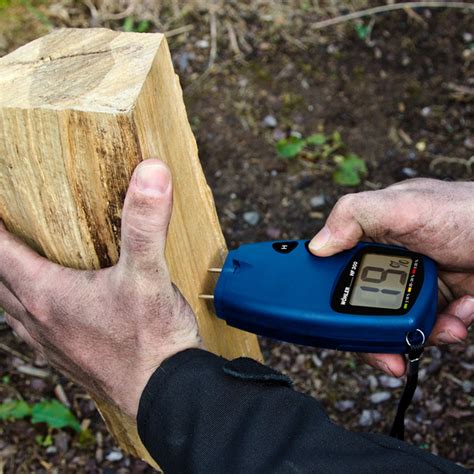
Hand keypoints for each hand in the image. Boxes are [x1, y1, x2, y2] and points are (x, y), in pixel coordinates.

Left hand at [0, 159, 201, 417]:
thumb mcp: (149, 274)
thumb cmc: (152, 339)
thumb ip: (146, 222)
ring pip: (10, 308)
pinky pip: (30, 328)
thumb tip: (152, 171)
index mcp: (47, 294)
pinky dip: (24, 309)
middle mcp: (40, 320)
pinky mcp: (69, 357)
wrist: (167, 394)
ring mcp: (52, 342)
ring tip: (10, 263)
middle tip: (4, 231)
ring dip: (4, 283)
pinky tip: (42, 308)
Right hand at [309, 178, 473, 376]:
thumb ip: (356, 215)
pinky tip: (463, 312)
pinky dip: (447, 327)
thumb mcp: (405, 205)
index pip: (336, 270)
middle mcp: (389, 260)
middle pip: (363, 306)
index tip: (333, 324)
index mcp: (371, 236)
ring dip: (420, 334)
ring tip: (445, 325)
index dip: (330, 298)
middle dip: (377, 332)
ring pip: (398, 324)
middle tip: (390, 351)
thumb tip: (317, 246)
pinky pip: (431, 326)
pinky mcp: (440, 299)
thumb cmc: (467, 210)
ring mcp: (415, 281)